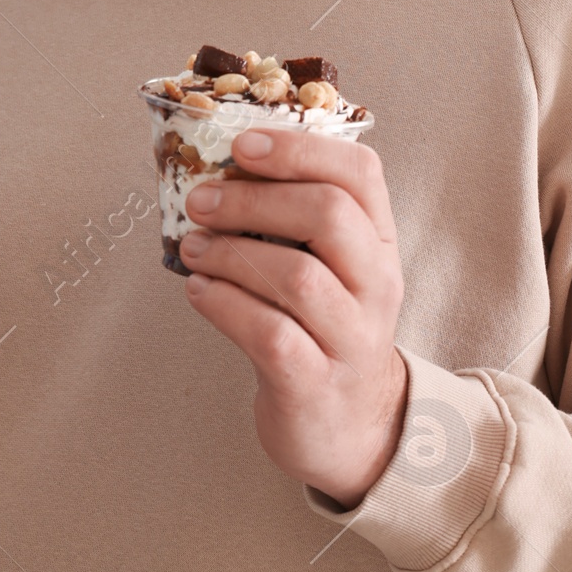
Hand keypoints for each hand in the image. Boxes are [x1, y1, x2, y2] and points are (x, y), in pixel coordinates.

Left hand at [179, 129, 407, 506]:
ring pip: (296, 276)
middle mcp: (376, 285)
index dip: (298, 149)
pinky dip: (223, 305)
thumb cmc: (323, 331)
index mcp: (378, 243)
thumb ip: (293, 220)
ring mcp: (350, 337)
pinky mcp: (315, 382)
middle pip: (328, 215)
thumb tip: (216, 168)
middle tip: (200, 201)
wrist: (351, 426)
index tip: (241, 145)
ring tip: (193, 249)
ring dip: (230, 253)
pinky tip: (198, 292)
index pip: (360, 174)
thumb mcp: (329, 269)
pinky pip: (269, 333)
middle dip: (253, 200)